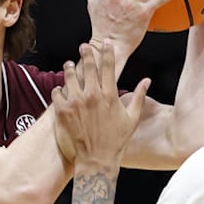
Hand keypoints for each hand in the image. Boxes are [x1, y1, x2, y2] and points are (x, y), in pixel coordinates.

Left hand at [52, 43, 148, 172]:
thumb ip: (139, 97)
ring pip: (69, 76)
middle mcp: (91, 95)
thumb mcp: (132, 118)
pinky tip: (60, 89)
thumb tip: (147, 81)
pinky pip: (57, 92)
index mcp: (109, 95)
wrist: (97, 160)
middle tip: (84, 46)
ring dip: (70, 67)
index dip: (107, 52)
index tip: (105, 43)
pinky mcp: (62, 111)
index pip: (108, 66)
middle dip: (86, 53)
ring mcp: (75, 102)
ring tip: (69, 64)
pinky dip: (58, 89)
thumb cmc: (116, 141)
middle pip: (87, 65)